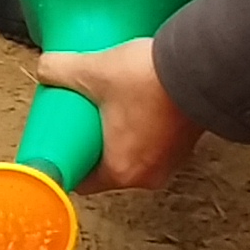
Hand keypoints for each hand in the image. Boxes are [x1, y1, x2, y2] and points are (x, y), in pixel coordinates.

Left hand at [35, 38, 201, 192]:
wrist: (203, 67)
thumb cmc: (151, 80)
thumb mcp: (94, 71)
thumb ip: (61, 69)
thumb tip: (45, 68)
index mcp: (120, 171)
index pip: (84, 182)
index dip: (70, 161)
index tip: (64, 143)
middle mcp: (147, 174)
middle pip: (109, 167)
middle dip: (94, 145)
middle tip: (84, 118)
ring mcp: (171, 161)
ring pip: (135, 155)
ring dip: (123, 136)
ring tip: (111, 106)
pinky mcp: (187, 144)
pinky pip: (157, 143)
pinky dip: (145, 129)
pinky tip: (139, 103)